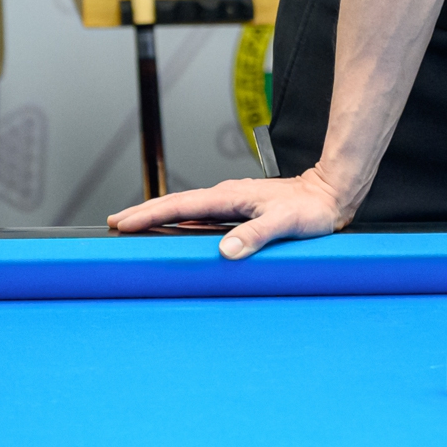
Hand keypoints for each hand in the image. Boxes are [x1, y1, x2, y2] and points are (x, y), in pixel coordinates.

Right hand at [105, 171, 355, 259]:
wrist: (332, 195)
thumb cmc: (312, 209)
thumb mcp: (285, 223)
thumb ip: (256, 236)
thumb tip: (225, 251)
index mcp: (231, 197)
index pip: (181, 206)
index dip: (150, 215)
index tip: (123, 222)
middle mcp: (228, 196)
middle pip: (177, 204)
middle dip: (144, 213)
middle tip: (114, 223)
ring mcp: (233, 202)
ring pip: (188, 208)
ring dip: (160, 216)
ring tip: (134, 225)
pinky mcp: (240, 209)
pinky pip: (202, 214)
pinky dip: (181, 219)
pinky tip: (176, 229)